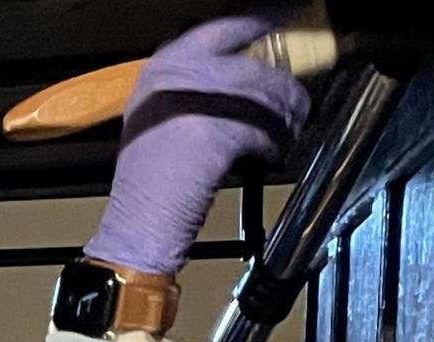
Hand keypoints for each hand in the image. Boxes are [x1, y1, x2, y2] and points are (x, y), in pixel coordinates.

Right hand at [86, 13, 314, 276]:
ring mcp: (194, 100)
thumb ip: (199, 86)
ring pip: (265, 97)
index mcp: (162, 65)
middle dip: (283, 87)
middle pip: (254, 64)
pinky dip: (272, 146)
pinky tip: (266, 157)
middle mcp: (175, 74)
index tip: (284, 29)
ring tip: (283, 136)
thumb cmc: (150, 180)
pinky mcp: (215, 131)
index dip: (261, 28)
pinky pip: (263, 130)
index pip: (225, 28)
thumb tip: (254, 75)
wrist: (137, 221)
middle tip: (296, 102)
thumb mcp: (160, 115)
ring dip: (284, 119)